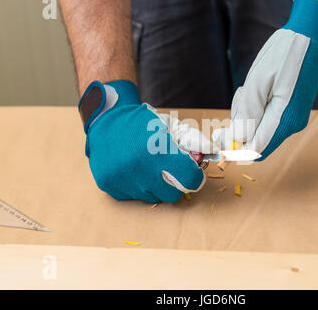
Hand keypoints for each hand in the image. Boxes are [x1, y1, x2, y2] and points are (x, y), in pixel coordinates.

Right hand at [79, 80, 215, 202]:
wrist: (104, 121)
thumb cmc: (141, 123)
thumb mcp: (169, 126)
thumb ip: (193, 140)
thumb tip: (213, 151)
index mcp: (158, 151)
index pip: (189, 180)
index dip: (194, 177)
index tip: (192, 173)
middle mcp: (140, 168)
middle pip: (172, 194)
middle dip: (175, 183)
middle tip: (169, 169)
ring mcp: (123, 179)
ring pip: (152, 196)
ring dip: (154, 185)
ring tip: (147, 166)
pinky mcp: (109, 185)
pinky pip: (133, 196)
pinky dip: (137, 186)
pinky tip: (132, 169)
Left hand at [213, 0, 317, 159]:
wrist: (308, 36)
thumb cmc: (283, 54)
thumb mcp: (259, 80)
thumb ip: (248, 113)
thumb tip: (236, 139)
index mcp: (285, 119)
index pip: (255, 150)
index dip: (234, 148)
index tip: (218, 134)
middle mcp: (291, 124)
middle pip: (255, 141)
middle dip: (239, 126)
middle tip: (240, 97)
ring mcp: (291, 118)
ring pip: (258, 130)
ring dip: (246, 114)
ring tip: (249, 88)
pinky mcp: (288, 111)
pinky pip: (264, 120)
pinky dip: (253, 109)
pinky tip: (256, 90)